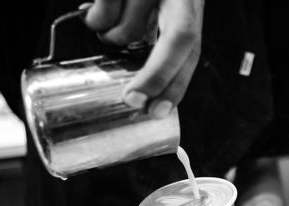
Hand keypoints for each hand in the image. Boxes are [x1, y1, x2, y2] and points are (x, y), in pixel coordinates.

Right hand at [82, 0, 203, 117]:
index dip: (176, 83)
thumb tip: (146, 92)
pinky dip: (97, 18)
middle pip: (178, 38)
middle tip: (132, 99)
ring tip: (110, 28)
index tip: (158, 111)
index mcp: (188, 2)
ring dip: (113, 38)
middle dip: (155, 76)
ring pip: (129, 29)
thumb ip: (160, 40)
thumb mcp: (163, 9)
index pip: (191, 47)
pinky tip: (100, 9)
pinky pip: (103, 10)